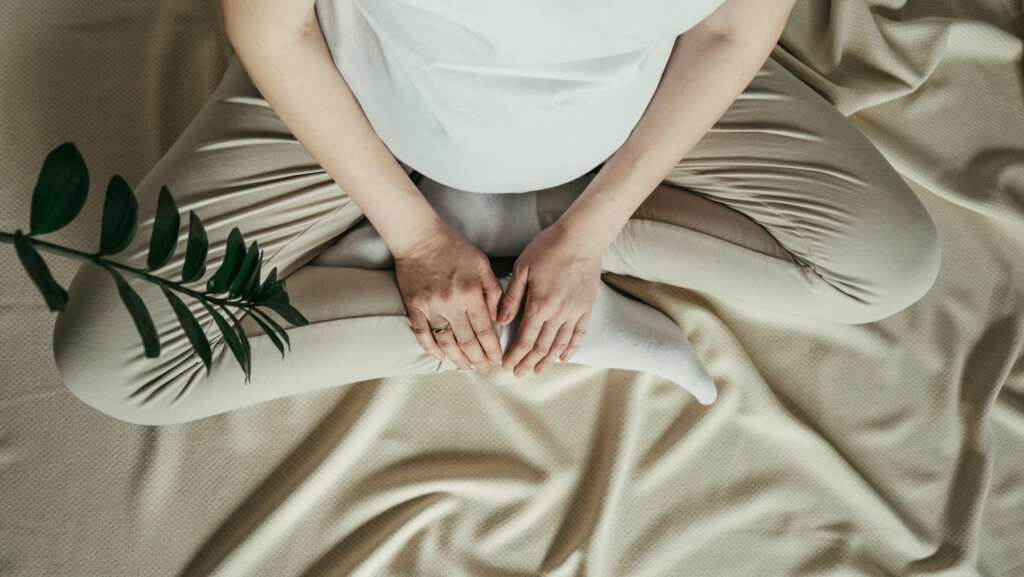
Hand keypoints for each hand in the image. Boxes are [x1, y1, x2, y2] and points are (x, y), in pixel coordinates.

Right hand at [394, 221, 503, 373]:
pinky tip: (441, 358)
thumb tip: (497, 317)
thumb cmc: (453, 248)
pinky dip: (432, 349)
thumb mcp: (481, 264)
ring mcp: (430, 307)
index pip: (485, 330)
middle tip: (484, 369)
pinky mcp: (414, 307)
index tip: (497, 359)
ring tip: (466, 368)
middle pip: (467, 341)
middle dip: (478, 359)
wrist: (419, 237)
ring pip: (445, 342)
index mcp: (470, 293)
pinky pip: (423, 334)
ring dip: (457, 358)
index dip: (492, 348)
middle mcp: (450, 304)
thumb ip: (492, 291)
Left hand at [498, 222, 601, 375]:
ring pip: (559, 344)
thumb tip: (501, 320)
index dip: (515, 355)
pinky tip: (563, 357)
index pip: (524, 339)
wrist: (581, 238)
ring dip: (547, 360)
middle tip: (518, 373)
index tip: (506, 366)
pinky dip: (571, 348)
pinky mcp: (586, 308)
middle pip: (541, 346)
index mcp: (539, 305)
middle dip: (528, 362)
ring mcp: (574, 312)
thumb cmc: (548, 249)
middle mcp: (558, 314)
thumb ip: (512, 297)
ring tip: (538, 370)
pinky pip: (579, 334)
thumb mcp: (522, 268)